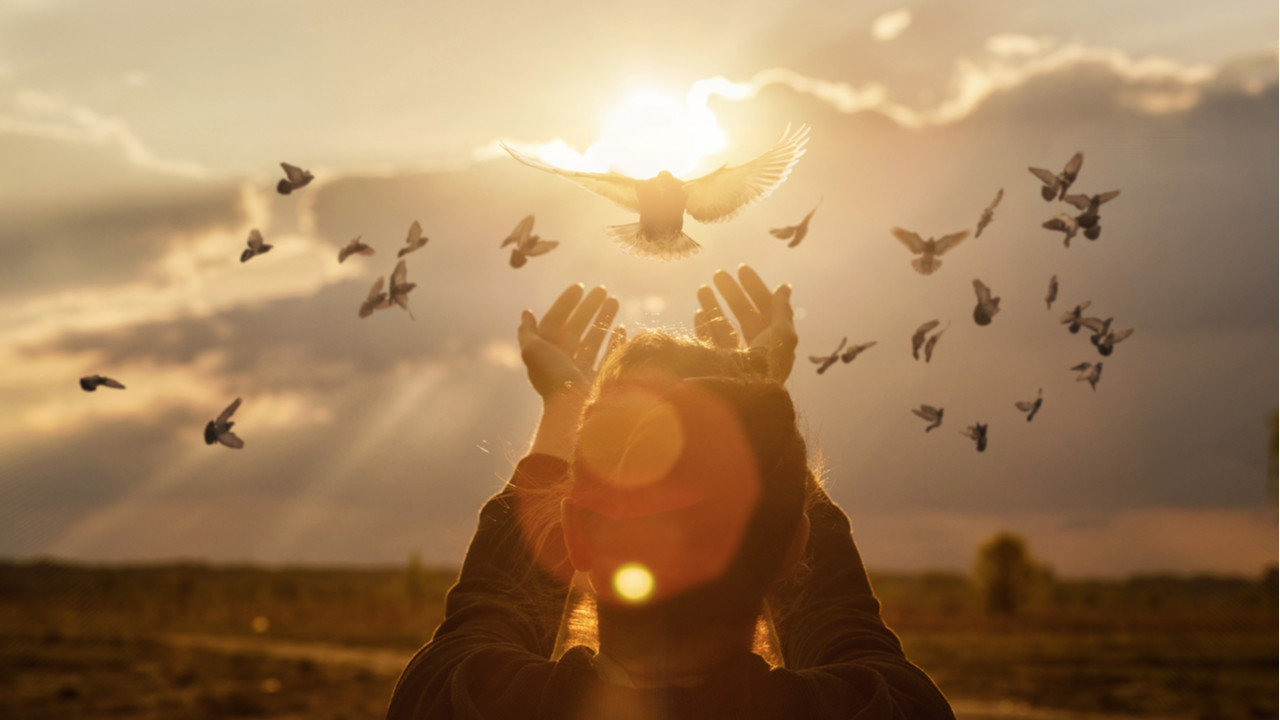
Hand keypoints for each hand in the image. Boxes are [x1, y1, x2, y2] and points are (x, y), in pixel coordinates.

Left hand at [518, 284, 624, 400]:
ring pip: (594, 338)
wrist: (575, 410)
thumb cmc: (553, 378)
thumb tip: (526, 314)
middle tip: (603, 290)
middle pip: (577, 327)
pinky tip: (623, 327)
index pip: (556, 321)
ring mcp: (584, 371)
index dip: (566, 303)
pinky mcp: (601, 379)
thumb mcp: (532, 352)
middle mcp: (564, 361)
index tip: (580, 287)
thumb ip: (528, 333)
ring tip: (615, 300)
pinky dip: (616, 342)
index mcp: (547, 353)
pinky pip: (609, 356)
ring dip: (604, 319)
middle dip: (589, 308)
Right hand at [694, 265, 796, 381]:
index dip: (756, 288)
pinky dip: (704, 325)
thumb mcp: (782, 335)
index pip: (765, 309)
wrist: (742, 397)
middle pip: (744, 315)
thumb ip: (782, 310)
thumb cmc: (765, 366)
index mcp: (774, 344)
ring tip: (702, 287)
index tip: (741, 269)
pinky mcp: (716, 367)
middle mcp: (754, 351)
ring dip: (714, 305)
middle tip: (718, 273)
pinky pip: (709, 342)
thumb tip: (784, 288)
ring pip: (724, 326)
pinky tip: (698, 311)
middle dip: (732, 293)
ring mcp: (734, 359)